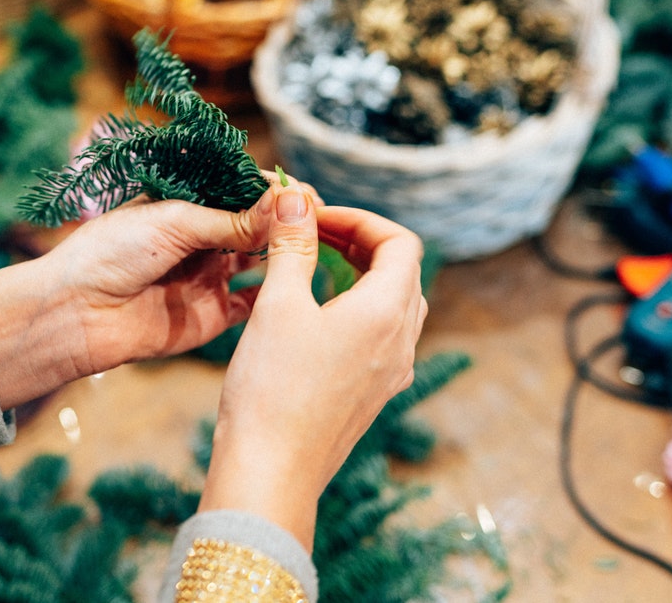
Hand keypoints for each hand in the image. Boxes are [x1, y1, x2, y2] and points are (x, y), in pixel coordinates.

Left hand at [0, 182, 299, 408]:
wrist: (76, 314)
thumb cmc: (110, 254)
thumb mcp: (174, 222)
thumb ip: (232, 219)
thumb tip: (286, 203)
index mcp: (187, 206)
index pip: (242, 191)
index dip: (274, 191)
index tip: (304, 193)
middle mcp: (202, 241)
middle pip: (257, 225)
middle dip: (286, 220)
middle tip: (317, 217)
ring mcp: (209, 277)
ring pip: (260, 261)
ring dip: (284, 252)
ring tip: (312, 244)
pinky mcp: (213, 315)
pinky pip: (253, 304)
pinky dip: (275, 294)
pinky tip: (297, 283)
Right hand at [198, 185, 427, 550]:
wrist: (270, 473)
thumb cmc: (272, 388)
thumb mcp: (279, 304)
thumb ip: (292, 246)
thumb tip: (296, 197)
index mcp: (386, 313)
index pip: (400, 242)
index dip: (360, 219)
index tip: (315, 217)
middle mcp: (401, 342)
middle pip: (402, 271)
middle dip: (360, 242)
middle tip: (312, 233)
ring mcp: (391, 373)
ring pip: (395, 305)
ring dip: (361, 274)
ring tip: (313, 265)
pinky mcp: (373, 395)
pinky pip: (381, 336)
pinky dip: (357, 308)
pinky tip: (314, 314)